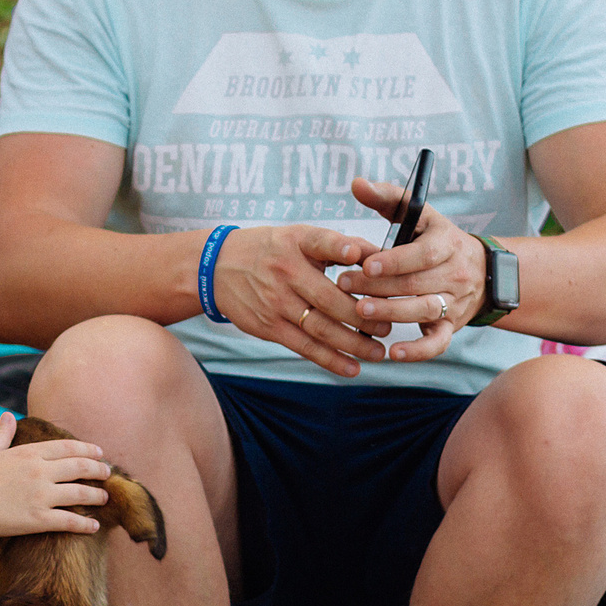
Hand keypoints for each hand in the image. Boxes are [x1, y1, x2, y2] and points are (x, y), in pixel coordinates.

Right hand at [0, 414, 109, 537]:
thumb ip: (1, 434)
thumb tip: (8, 416)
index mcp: (29, 453)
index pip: (67, 448)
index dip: (87, 450)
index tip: (99, 453)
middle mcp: (40, 472)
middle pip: (80, 467)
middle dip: (98, 470)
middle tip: (108, 473)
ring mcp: (42, 496)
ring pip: (80, 493)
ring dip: (97, 495)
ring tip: (104, 497)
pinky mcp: (39, 519)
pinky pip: (70, 521)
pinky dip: (85, 524)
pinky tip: (94, 525)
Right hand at [207, 224, 389, 378]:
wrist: (216, 268)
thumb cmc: (269, 251)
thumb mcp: (295, 237)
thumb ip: (333, 245)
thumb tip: (373, 255)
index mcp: (295, 243)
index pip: (320, 242)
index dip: (340, 247)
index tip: (360, 254)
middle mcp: (285, 272)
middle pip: (329, 298)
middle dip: (364, 315)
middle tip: (389, 326)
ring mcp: (276, 302)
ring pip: (320, 327)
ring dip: (353, 343)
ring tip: (378, 352)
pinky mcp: (269, 327)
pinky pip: (304, 346)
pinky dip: (329, 359)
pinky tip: (352, 368)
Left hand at [333, 175, 486, 362]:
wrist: (480, 271)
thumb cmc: (433, 238)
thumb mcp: (417, 214)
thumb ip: (386, 198)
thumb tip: (356, 184)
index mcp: (445, 242)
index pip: (422, 253)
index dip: (394, 260)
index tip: (365, 262)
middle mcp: (454, 272)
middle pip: (417, 283)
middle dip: (379, 286)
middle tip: (344, 285)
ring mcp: (453, 301)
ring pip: (425, 309)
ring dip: (391, 313)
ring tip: (360, 311)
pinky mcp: (450, 326)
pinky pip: (438, 342)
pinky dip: (418, 350)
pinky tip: (393, 353)